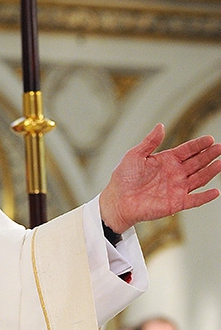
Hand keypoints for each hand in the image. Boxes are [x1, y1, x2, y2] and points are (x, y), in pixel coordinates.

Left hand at [99, 123, 220, 233]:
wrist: (117, 199)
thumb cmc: (124, 177)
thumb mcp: (135, 154)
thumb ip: (150, 142)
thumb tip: (161, 125)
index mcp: (166, 160)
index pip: (187, 151)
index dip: (198, 145)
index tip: (210, 139)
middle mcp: (174, 174)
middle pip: (196, 163)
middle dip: (209, 155)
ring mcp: (176, 188)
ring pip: (198, 179)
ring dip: (210, 171)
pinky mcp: (175, 203)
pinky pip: (193, 200)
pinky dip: (205, 197)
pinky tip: (215, 191)